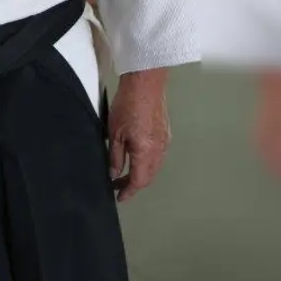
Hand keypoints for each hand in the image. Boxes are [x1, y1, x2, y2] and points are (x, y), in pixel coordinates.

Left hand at [109, 68, 170, 202]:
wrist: (146, 83)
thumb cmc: (127, 105)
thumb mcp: (115, 133)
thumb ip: (115, 157)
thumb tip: (114, 174)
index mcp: (146, 152)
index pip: (138, 181)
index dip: (128, 191)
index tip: (119, 198)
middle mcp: (159, 150)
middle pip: (149, 177)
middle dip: (134, 184)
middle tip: (118, 185)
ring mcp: (165, 142)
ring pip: (155, 167)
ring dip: (142, 173)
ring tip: (125, 172)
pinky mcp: (166, 133)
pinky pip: (158, 156)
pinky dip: (148, 163)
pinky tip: (136, 157)